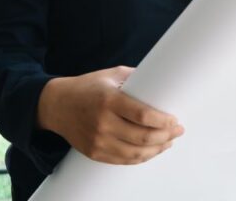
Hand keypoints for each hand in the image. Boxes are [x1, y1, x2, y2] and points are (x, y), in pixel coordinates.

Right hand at [36, 66, 183, 164]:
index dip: (163, 121)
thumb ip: (136, 78)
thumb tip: (163, 80)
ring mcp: (98, 140)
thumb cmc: (87, 87)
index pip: (143, 115)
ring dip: (157, 149)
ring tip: (169, 142)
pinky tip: (151, 151)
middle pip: (143, 137)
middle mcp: (103, 122)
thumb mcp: (111, 75)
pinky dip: (141, 158)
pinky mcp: (94, 152)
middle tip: (178, 130)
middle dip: (167, 136)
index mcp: (109, 100)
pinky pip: (124, 160)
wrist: (57, 105)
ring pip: (136, 153)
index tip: (175, 119)